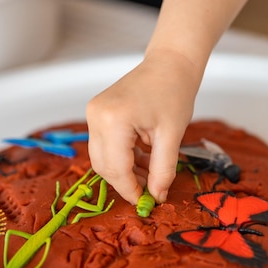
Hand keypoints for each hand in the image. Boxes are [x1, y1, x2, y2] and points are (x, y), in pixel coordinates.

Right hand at [86, 50, 202, 204]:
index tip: (146, 203)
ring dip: (125, 171)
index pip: (116, 168)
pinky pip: (105, 146)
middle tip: (151, 191)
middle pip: (104, 165)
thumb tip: (157, 197)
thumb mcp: (172, 136)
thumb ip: (163, 170)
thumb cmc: (173, 92)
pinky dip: (123, 158)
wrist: (169, 64)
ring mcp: (93, 113)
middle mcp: (96, 116)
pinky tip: (144, 160)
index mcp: (114, 119)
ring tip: (151, 174)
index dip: (131, 189)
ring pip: (103, 158)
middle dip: (126, 182)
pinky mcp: (97, 114)